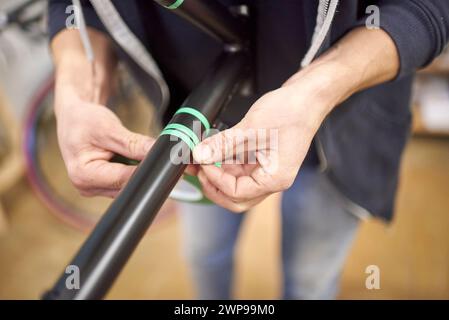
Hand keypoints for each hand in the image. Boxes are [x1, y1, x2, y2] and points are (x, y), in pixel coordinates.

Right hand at [55, 87, 153, 197]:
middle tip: (158, 155)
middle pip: (127, 186)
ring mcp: (97, 188)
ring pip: (130, 185)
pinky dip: (135, 170)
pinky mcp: (105, 186)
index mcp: (83, 175)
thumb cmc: (83, 121)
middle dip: (144, 171)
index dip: (144, 170)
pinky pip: (127, 182)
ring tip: (141, 152)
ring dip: (140, 171)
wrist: (73, 118)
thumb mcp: (108, 128)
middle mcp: (88, 187)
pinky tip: (134, 158)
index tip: (161, 160)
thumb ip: (133, 143)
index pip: (123, 179)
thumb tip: (157, 151)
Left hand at [193, 64, 338, 211]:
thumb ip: (223, 144)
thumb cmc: (291, 111)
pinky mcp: (265, 159)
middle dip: (214, 187)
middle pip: (237, 198)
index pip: (237, 192)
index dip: (215, 179)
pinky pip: (241, 169)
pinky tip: (214, 152)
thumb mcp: (252, 127)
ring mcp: (269, 170)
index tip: (201, 162)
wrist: (308, 96)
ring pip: (238, 184)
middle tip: (198, 171)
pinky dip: (225, 164)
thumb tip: (199, 154)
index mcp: (275, 178)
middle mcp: (273, 179)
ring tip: (201, 159)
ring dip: (218, 175)